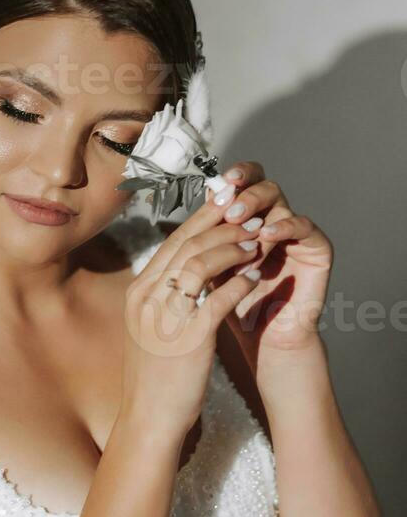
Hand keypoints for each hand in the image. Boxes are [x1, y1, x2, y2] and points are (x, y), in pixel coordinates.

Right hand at [121, 199, 262, 443]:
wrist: (148, 419)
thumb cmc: (154, 376)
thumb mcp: (151, 328)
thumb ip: (165, 296)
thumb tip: (188, 271)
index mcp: (138, 293)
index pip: (172, 243)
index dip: (203, 221)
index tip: (227, 210)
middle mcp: (147, 299)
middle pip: (186, 245)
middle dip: (222, 227)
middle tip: (250, 219)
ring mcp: (165, 318)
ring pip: (200, 264)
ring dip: (232, 250)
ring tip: (256, 245)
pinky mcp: (189, 339)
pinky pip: (217, 299)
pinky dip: (239, 284)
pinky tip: (255, 279)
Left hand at [205, 162, 332, 374]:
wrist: (263, 338)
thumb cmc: (236, 305)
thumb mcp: (214, 267)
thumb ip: (209, 239)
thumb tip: (198, 206)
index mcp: (249, 220)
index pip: (244, 185)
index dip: (234, 178)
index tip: (219, 183)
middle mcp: (274, 220)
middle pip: (263, 185)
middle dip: (245, 192)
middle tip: (230, 207)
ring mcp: (296, 233)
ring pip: (281, 202)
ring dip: (257, 212)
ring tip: (240, 225)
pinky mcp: (317, 248)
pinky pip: (305, 226)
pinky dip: (285, 227)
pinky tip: (267, 236)